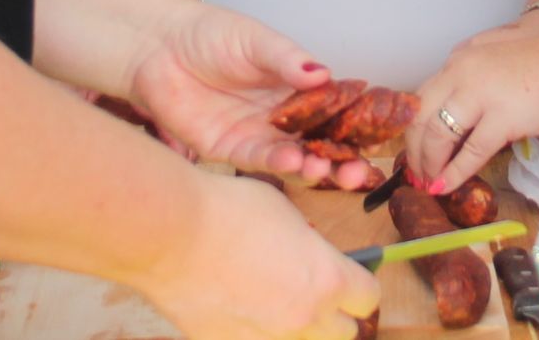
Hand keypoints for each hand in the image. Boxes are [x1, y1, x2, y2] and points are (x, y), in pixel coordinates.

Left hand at [123, 5, 380, 190]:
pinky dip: (277, 163)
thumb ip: (287, 59)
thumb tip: (323, 72)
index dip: (356, 129)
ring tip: (323, 168)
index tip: (376, 141)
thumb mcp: (255, 40)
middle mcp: (282, 117)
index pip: (334, 113)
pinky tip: (291, 160)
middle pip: (320, 145)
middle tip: (357, 171)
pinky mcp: (229, 149)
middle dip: (341, 162)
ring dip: (312, 168)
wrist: (160, 48)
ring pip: (294, 160)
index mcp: (296, 88)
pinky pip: (259, 161)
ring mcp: (257, 135)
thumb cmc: (211, 35)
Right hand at [136, 172, 377, 339]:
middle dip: (335, 313)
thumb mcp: (284, 213)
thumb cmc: (227, 210)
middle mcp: (305, 318)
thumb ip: (309, 246)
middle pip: (344, 333)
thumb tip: (310, 257)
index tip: (350, 277)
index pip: (368, 297)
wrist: (171, 234)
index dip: (360, 284)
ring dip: (299, 328)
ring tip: (278, 303)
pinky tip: (243, 312)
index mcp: (327, 279)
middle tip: (315, 293)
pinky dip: (260, 333)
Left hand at [405, 21, 538, 195]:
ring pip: (439, 135)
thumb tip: (456, 114)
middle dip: (414, 150)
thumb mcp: (498, 61)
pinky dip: (455, 172)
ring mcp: (481, 93)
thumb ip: (472, 79)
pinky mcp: (504, 117)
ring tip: (431, 182)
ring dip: (430, 164)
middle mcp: (462, 72)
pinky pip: (470, 151)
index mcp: (460, 59)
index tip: (414, 150)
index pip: (422, 97)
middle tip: (417, 173)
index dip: (414, 129)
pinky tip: (448, 185)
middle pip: (421, 117)